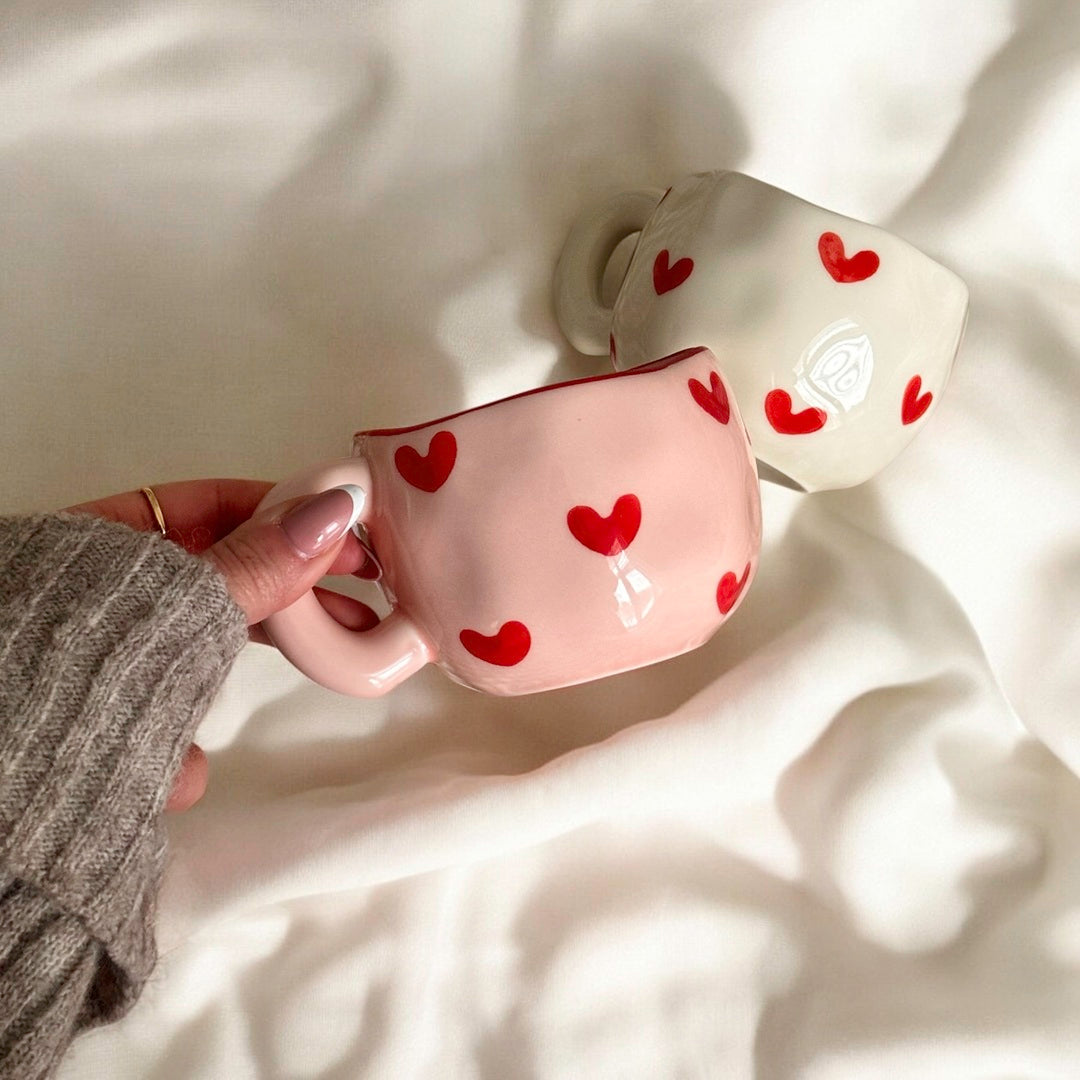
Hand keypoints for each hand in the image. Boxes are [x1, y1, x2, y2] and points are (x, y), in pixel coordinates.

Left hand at [63, 478, 379, 809]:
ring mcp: (95, 663)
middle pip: (215, 582)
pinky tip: (185, 771)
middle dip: (287, 598)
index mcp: (106, 543)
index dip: (288, 515)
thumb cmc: (58, 666)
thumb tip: (332, 509)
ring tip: (312, 678)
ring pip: (188, 655)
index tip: (349, 537)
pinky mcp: (91, 730)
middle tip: (359, 613)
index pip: (217, 507)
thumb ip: (253, 564)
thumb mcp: (172, 601)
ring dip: (241, 672)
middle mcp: (101, 597)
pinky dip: (173, 747)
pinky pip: (147, 727)